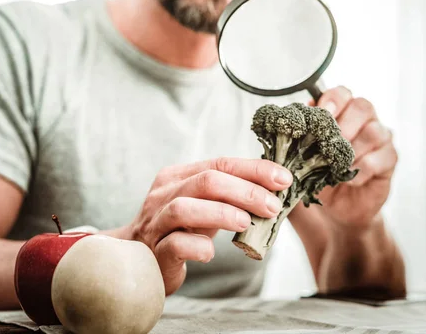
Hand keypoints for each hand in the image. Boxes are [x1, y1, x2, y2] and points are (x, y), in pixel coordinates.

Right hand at [124, 158, 291, 294]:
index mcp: (178, 176)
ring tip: (248, 223)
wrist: (141, 261)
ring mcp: (156, 222)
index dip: (254, 170)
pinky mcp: (154, 252)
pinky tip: (212, 252)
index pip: (220, 164)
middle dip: (245, 191)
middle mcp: (164, 194)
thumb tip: (277, 189)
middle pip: (206, 181)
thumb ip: (231, 194)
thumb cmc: (181, 229)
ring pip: (185, 208)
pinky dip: (197, 246)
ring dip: (222, 213)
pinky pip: (175, 244)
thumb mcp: (205, 205)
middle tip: (273, 206)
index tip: (283, 179)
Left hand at [308, 86, 397, 230]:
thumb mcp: (302, 157)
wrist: (333, 211)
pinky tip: (349, 179)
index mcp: (341, 113)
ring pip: (374, 131)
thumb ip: (300, 136)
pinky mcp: (389, 161)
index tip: (322, 113)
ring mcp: (379, 140)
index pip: (343, 94)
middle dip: (344, 125)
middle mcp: (363, 121)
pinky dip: (363, 168)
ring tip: (337, 166)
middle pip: (363, 107)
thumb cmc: (317, 177)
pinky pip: (382, 157)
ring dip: (353, 149)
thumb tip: (294, 120)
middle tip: (329, 144)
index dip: (334, 100)